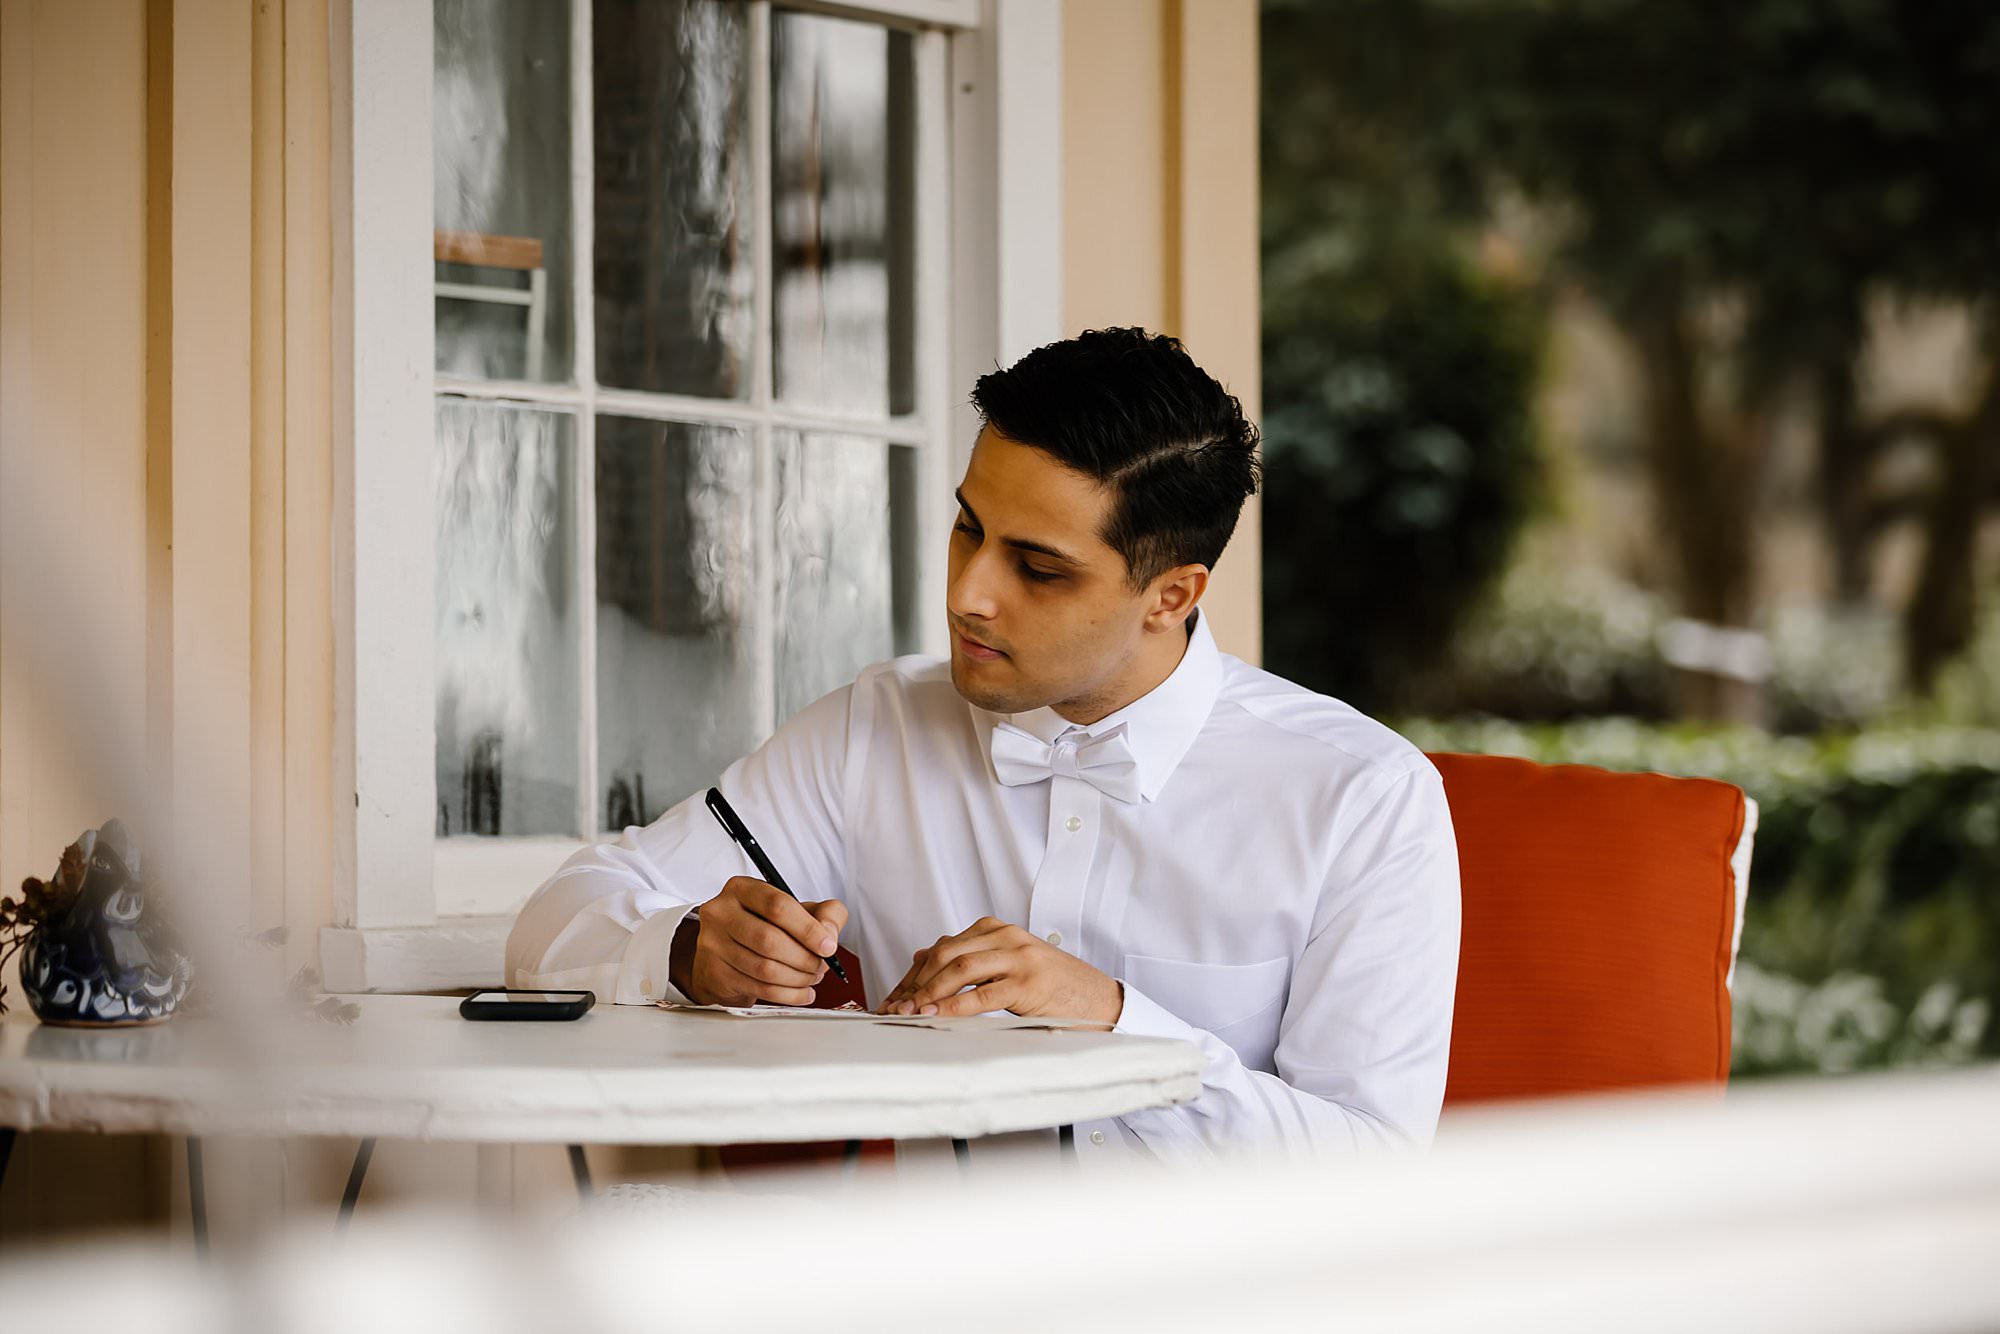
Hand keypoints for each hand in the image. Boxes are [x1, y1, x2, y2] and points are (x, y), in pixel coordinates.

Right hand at [671, 876, 846, 1007]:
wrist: (724, 952)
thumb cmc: (763, 926)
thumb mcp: (797, 910)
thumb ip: (825, 913)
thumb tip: (829, 934)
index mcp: (741, 889)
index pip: (778, 906)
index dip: (808, 929)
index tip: (827, 945)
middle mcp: (721, 913)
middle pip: (770, 940)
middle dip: (805, 958)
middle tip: (821, 966)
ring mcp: (713, 944)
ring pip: (765, 969)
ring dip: (798, 978)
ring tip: (812, 977)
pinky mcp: (716, 973)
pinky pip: (759, 989)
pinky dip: (789, 995)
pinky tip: (802, 992)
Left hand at [877, 917, 1122, 1023]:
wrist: (1097, 998)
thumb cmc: (1050, 986)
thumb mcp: (1006, 965)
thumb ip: (968, 958)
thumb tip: (920, 957)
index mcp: (995, 929)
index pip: (942, 948)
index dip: (912, 975)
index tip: (892, 997)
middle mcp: (1004, 936)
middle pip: (944, 955)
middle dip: (913, 983)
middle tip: (892, 1007)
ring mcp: (1017, 957)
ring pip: (959, 969)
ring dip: (927, 993)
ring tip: (907, 1012)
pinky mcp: (1027, 982)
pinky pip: (981, 994)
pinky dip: (952, 1005)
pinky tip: (934, 1015)